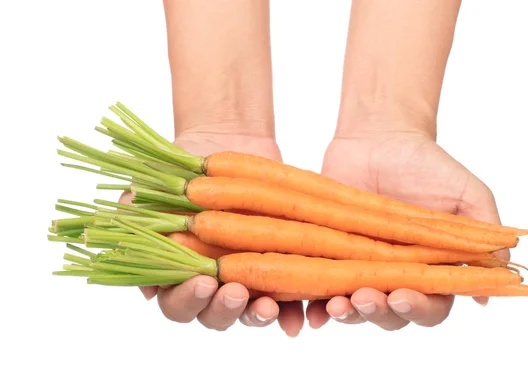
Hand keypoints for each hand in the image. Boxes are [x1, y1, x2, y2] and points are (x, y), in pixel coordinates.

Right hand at [121, 130, 305, 335]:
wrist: (224, 146)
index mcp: (177, 274)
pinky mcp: (276, 267)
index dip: (188, 298)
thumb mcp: (150, 186)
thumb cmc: (181, 171)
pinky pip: (287, 298)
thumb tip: (129, 238)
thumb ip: (134, 213)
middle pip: (213, 315)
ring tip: (268, 305)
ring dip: (258, 315)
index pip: (176, 302)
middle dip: (224, 309)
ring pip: (250, 312)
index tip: (204, 280)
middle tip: (235, 292)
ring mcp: (245, 278)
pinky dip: (294, 311)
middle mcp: (211, 285)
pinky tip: (303, 315)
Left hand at [305, 130, 508, 330]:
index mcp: (432, 269)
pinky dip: (312, 305)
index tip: (404, 296)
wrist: (378, 137)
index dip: (419, 309)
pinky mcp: (329, 255)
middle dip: (378, 313)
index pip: (431, 305)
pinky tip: (310, 311)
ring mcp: (361, 266)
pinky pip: (319, 287)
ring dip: (345, 314)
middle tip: (365, 298)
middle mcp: (396, 274)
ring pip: (354, 307)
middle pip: (390, 314)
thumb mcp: (467, 194)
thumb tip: (496, 284)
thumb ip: (485, 234)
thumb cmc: (427, 166)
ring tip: (336, 305)